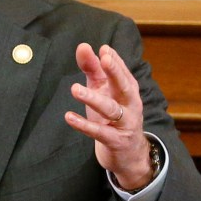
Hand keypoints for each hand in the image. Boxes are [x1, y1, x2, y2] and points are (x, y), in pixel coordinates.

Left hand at [64, 43, 151, 189]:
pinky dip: (84, 125)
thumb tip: (84, 46)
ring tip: (75, 89)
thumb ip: (93, 69)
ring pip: (111, 109)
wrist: (129, 154)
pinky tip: (69, 116)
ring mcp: (125, 123)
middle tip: (104, 59)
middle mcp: (130, 104)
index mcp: (128, 90)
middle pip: (124, 86)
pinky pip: (99, 133)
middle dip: (115, 72)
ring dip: (93, 98)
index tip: (104, 49)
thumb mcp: (103, 91)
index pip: (123, 72)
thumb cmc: (114, 116)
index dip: (115, 60)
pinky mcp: (116, 141)